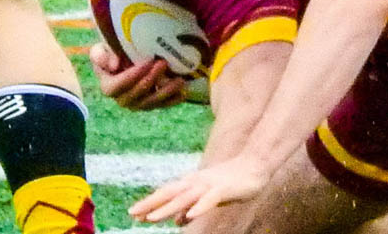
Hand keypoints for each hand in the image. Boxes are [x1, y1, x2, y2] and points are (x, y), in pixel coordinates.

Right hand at [91, 45, 186, 110]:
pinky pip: (161, 105)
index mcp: (108, 86)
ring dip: (164, 92)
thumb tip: (114, 65)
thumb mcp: (102, 49)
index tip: (146, 62)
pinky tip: (183, 93)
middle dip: (150, 80)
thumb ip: (100, 55)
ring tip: (178, 81)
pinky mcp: (151, 104)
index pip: (116, 87)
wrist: (125, 58)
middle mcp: (122, 99)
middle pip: (135, 95)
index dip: (131, 77)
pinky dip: (172, 101)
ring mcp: (138, 104)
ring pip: (150, 103)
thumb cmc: (112, 51)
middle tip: (163, 64)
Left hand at [130, 154, 270, 223]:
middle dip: (151, 204)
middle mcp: (197, 182)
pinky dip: (199, 207)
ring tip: (152, 218)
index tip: (133, 213)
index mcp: (192, 183)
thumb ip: (191, 208)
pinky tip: (189, 216)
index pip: (167, 193)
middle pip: (170, 193)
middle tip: (133, 214)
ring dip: (168, 208)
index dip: (150, 202)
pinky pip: (209, 200)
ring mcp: (209, 184)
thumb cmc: (230, 182)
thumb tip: (177, 220)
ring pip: (185, 197)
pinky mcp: (223, 189)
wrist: (254, 166)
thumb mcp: (207, 197)